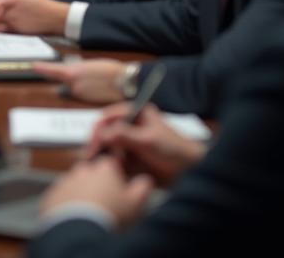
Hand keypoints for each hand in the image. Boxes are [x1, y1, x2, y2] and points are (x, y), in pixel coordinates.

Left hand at [31, 59, 125, 103]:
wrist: (126, 82)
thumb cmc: (111, 70)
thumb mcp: (91, 65)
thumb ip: (77, 69)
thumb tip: (72, 73)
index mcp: (73, 72)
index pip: (53, 70)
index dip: (42, 68)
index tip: (34, 66)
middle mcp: (73, 85)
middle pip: (65, 81)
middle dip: (71, 79)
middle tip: (88, 75)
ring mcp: (80, 95)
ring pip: (74, 89)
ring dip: (80, 86)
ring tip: (97, 81)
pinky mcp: (87, 103)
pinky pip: (82, 96)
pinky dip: (87, 93)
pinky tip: (99, 89)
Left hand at [40, 153, 152, 230]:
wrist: (79, 231)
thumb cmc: (109, 215)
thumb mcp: (136, 203)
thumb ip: (142, 187)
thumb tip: (144, 180)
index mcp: (104, 169)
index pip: (110, 163)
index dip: (115, 174)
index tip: (118, 186)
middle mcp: (82, 170)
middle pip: (91, 173)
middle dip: (97, 184)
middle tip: (104, 202)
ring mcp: (65, 182)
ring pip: (75, 184)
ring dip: (81, 194)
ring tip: (90, 212)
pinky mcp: (52, 196)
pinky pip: (61, 197)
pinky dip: (67, 204)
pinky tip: (75, 215)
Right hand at [85, 104, 206, 186]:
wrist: (189, 170)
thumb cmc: (174, 149)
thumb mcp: (148, 140)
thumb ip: (124, 135)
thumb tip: (102, 134)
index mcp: (136, 113)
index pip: (109, 116)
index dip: (99, 127)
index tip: (93, 140)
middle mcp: (131, 125)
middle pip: (106, 131)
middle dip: (99, 142)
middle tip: (93, 154)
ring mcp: (130, 141)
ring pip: (108, 145)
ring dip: (104, 154)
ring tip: (106, 163)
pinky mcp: (130, 156)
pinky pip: (114, 157)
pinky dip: (110, 163)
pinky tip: (112, 169)